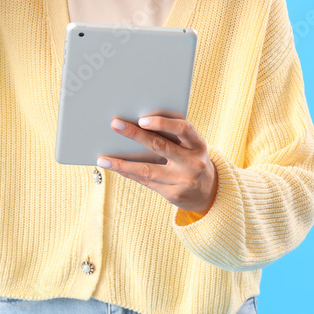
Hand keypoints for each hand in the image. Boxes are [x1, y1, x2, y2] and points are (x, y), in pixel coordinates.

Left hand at [98, 114, 217, 215]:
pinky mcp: (173, 194)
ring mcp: (183, 180)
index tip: (142, 119)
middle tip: (115, 124)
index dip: (163, 123)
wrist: (210, 193)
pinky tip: (115, 168)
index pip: (183, 129)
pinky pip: (146, 181)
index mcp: (199, 145)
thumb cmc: (193, 160)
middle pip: (160, 146)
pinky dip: (129, 173)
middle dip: (135, 134)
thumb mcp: (192, 147)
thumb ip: (173, 137)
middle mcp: (193, 163)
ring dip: (122, 163)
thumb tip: (138, 124)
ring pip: (147, 169)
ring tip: (103, 159)